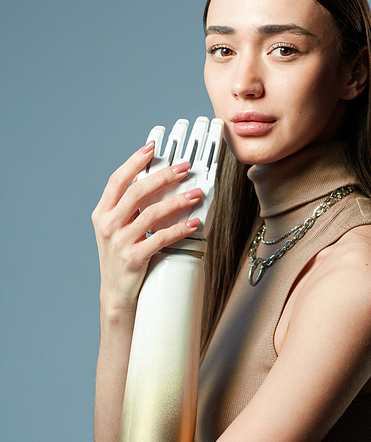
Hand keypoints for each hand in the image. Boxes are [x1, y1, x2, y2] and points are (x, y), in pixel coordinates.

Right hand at [92, 117, 220, 308]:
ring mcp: (119, 242)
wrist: (117, 294)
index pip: (117, 180)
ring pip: (151, 214)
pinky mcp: (133, 258)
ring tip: (196, 194)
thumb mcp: (117, 229)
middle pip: (137, 192)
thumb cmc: (122, 257)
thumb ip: (130, 208)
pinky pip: (160, 239)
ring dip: (177, 201)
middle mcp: (107, 225)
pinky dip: (179, 229)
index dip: (134, 161)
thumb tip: (156, 182)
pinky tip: (194, 224)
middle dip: (164, 176)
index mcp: (102, 213)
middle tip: (185, 167)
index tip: (152, 147)